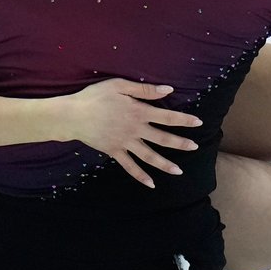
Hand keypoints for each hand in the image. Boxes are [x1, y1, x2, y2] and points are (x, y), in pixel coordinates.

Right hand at [60, 80, 202, 188]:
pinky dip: (141, 176)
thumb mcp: (119, 86)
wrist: (73, 115)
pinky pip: (130, 166)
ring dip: (165, 164)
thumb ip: (144, 90)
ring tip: (179, 171)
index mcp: (138, 112)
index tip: (198, 122)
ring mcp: (125, 143)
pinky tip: (151, 184)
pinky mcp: (114, 152)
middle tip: (195, 147)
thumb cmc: (95, 97)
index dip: (183, 120)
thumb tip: (168, 90)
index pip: (167, 117)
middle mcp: (135, 130)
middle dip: (180, 143)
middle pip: (162, 138)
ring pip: (149, 156)